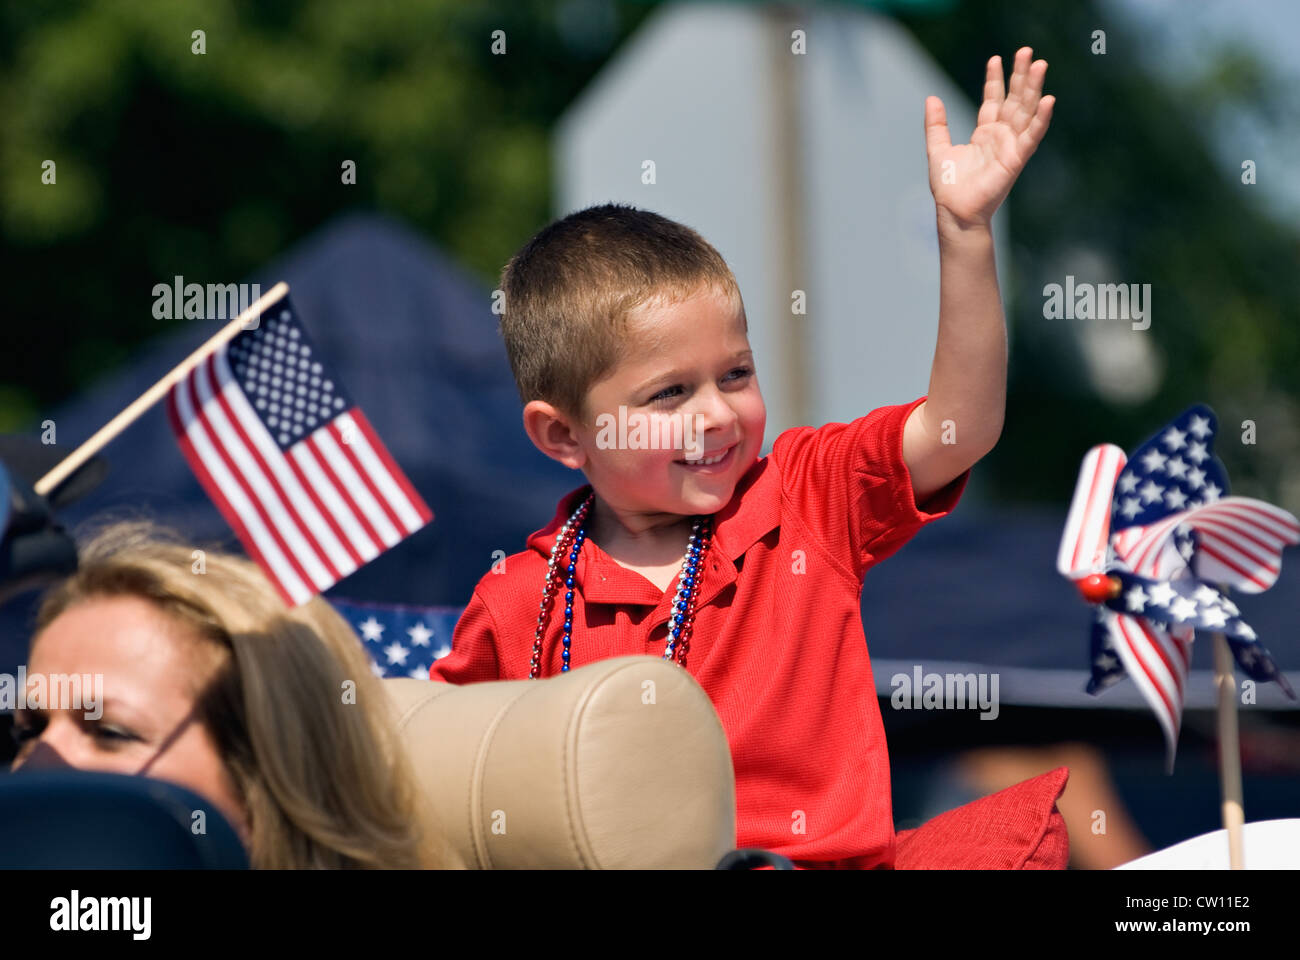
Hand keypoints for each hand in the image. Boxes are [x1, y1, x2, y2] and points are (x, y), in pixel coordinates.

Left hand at [925, 47, 1053, 232]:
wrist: (955, 211)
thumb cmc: (949, 186)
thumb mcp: (938, 148)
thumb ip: (936, 124)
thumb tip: (931, 98)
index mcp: (984, 133)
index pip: (993, 100)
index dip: (995, 79)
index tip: (997, 58)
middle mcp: (1001, 136)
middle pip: (1014, 99)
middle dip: (1020, 75)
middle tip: (1028, 51)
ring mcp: (1011, 146)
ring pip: (1026, 111)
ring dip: (1034, 88)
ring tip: (1040, 64)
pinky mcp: (1017, 158)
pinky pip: (1032, 135)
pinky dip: (1042, 118)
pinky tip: (1048, 99)